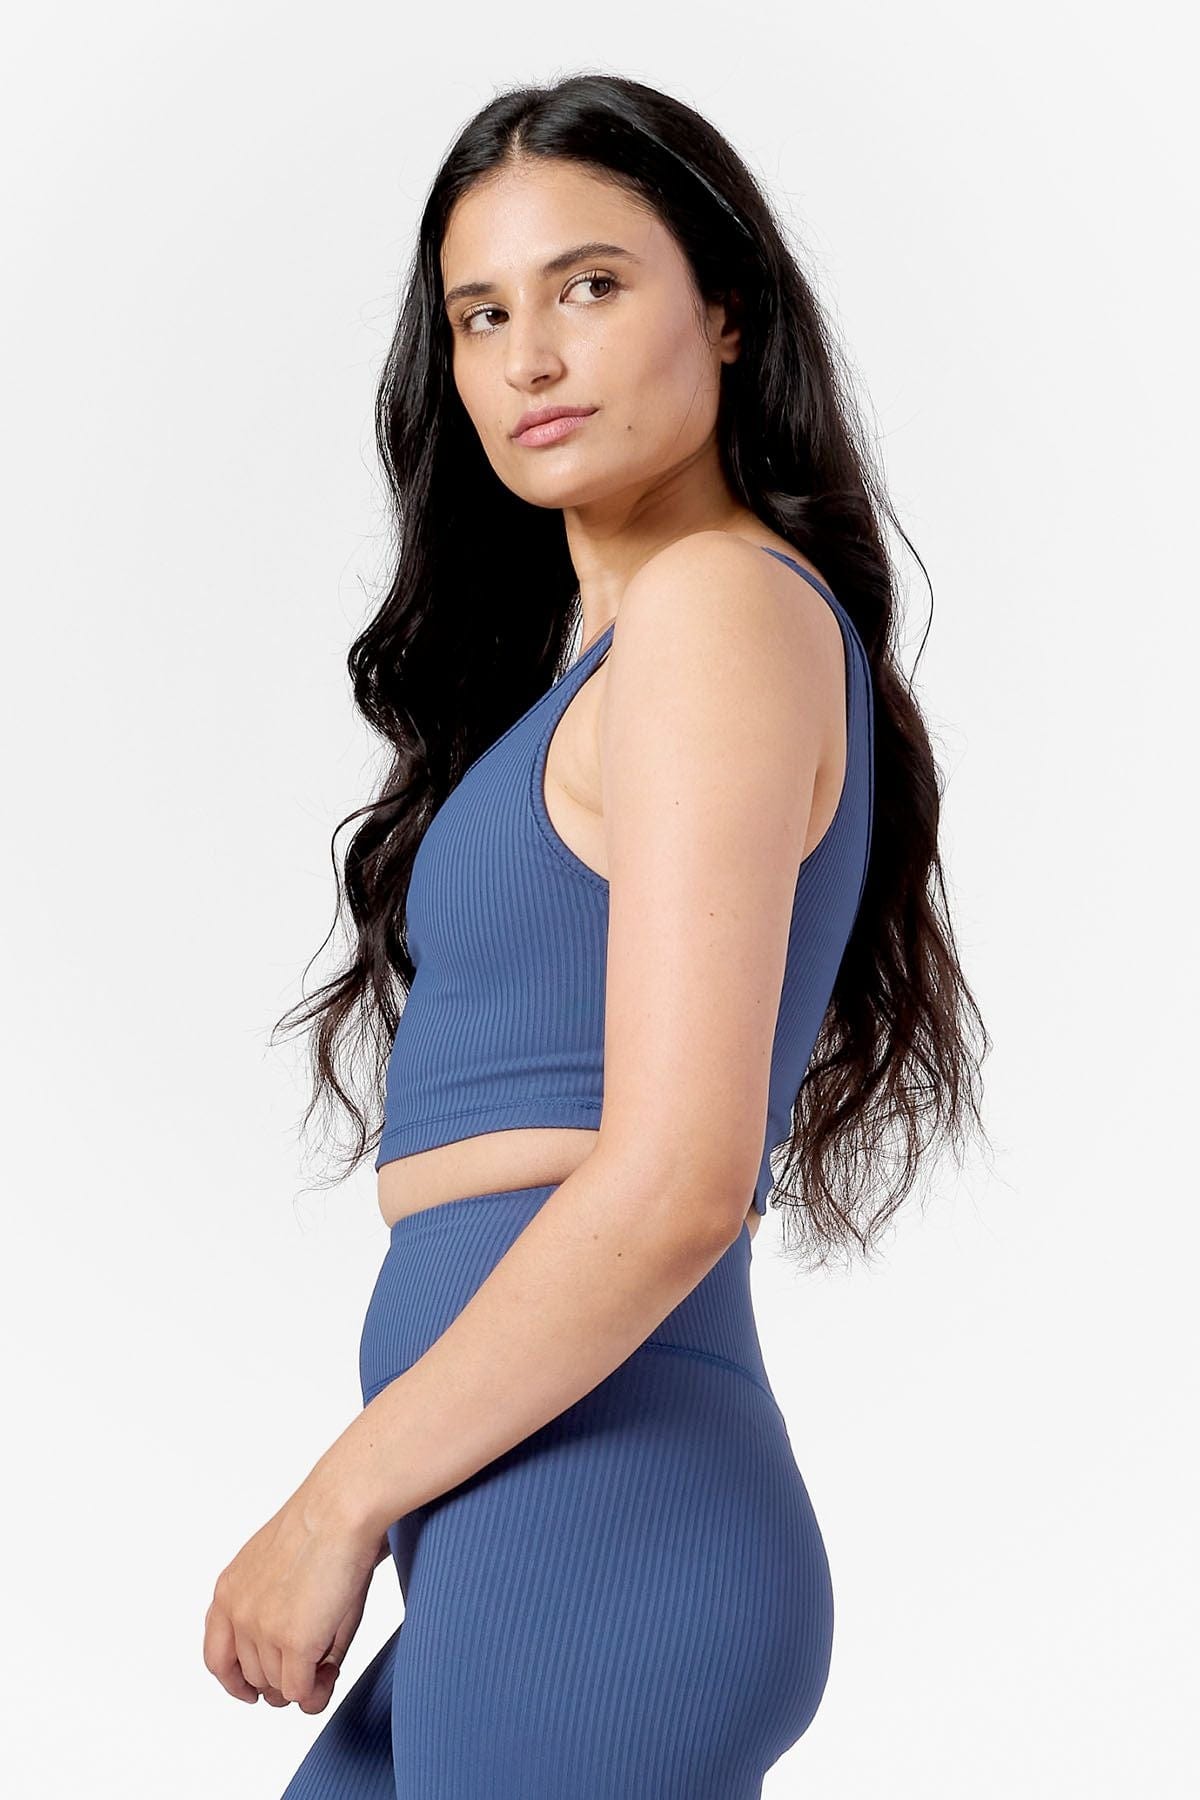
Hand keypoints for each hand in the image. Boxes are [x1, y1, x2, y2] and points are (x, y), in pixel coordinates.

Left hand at [203, 1476, 390, 1713]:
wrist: (342, 1507)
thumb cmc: (324, 1526)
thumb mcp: (282, 1573)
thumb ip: (273, 1622)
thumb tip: (295, 1675)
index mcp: (228, 1591)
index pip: (216, 1657)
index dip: (234, 1680)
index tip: (252, 1691)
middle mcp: (237, 1614)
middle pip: (252, 1676)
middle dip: (283, 1679)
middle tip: (315, 1666)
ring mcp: (262, 1630)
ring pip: (277, 1687)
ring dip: (303, 1683)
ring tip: (329, 1658)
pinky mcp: (293, 1642)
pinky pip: (301, 1691)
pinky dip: (317, 1690)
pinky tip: (331, 1671)